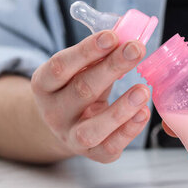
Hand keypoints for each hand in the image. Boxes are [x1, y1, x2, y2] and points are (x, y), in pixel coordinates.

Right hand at [30, 31, 150, 162]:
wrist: (67, 123)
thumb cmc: (79, 85)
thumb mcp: (81, 66)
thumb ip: (101, 50)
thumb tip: (129, 33)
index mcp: (44, 83)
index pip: (61, 66)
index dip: (87, 50)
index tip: (112, 36)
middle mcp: (53, 112)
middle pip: (81, 91)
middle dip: (111, 68)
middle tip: (136, 50)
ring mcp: (70, 136)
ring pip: (92, 129)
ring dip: (119, 110)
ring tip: (143, 90)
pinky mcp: (92, 154)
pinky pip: (109, 147)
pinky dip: (128, 131)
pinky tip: (143, 113)